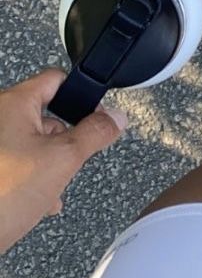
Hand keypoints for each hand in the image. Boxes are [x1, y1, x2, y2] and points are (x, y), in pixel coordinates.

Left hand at [0, 69, 126, 252]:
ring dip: (48, 162)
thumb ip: (94, 134)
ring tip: (50, 186)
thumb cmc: (2, 193)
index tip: (97, 115)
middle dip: (64, 139)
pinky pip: (16, 161)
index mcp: (13, 103)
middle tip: (70, 159)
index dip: (82, 94)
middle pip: (46, 114)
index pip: (56, 80)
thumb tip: (114, 118)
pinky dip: (31, 175)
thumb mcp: (63, 159)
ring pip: (32, 142)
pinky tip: (37, 198)